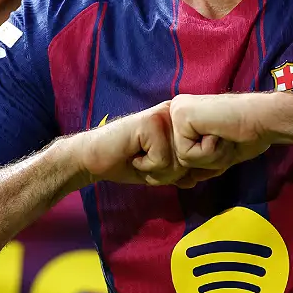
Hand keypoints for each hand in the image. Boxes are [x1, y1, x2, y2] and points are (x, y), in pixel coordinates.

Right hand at [74, 103, 196, 187]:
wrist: (93, 158)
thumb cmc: (126, 163)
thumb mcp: (160, 170)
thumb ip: (180, 172)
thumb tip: (199, 178)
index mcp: (179, 122)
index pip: (198, 157)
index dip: (176, 172)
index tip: (153, 163)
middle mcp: (175, 114)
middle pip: (189, 161)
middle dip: (166, 173)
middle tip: (144, 161)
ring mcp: (163, 115)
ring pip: (178, 162)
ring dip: (155, 171)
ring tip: (138, 157)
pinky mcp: (150, 122)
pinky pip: (162, 160)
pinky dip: (146, 166)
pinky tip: (132, 154)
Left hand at [169, 93, 274, 171]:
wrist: (264, 118)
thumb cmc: (249, 133)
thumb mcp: (220, 152)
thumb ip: (203, 162)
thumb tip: (187, 181)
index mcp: (185, 117)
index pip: (185, 156)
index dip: (210, 159)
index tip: (226, 141)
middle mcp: (177, 110)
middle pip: (181, 159)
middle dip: (210, 159)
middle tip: (226, 139)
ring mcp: (177, 111)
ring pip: (183, 159)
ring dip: (211, 156)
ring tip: (224, 135)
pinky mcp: (181, 116)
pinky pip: (186, 154)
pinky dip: (209, 151)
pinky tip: (220, 132)